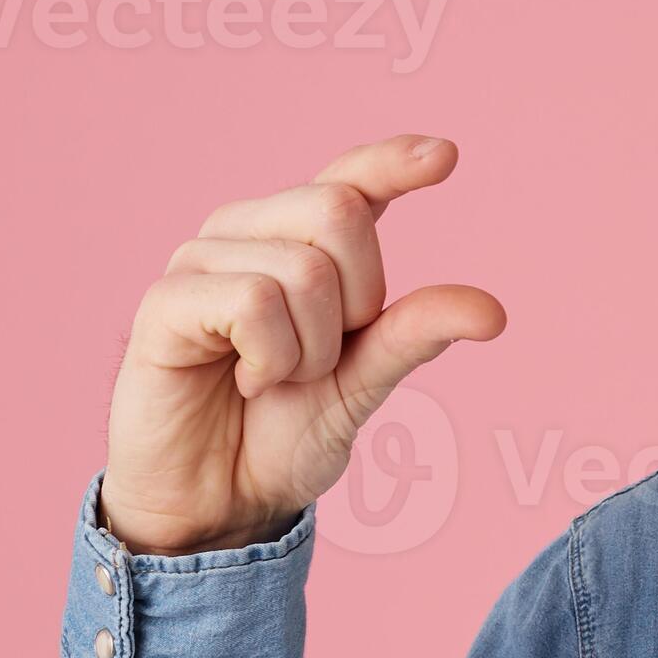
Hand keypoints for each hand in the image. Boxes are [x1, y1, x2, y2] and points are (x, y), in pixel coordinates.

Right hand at [99, 135, 504, 554]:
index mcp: (299, 240)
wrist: (221, 500)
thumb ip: (415, 335)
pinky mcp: (165, 301)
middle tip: (317, 359)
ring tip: (273, 378)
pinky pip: (253, 303)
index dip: (393, 162)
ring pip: (302, 269)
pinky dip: (269, 359)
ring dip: (309, 350)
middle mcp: (248, 233)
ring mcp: (200, 260)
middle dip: (356, 303)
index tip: (446, 157)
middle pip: (340, 212)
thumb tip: (493, 311)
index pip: (349, 180)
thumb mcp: (365, 382)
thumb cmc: (282, 431)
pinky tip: (244, 380)